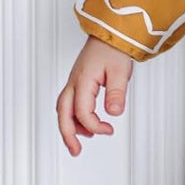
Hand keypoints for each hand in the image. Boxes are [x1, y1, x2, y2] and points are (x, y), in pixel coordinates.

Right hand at [57, 35, 134, 156]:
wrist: (110, 33)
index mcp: (83, 81)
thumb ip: (117, 93)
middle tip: (75, 151)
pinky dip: (73, 116)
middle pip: (63, 113)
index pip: (83, 112)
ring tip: (80, 141)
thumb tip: (114, 113)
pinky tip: (83, 123)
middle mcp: (74, 82)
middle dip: (67, 135)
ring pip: (63, 109)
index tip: (109, 130)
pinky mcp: (77, 81)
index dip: (94, 126)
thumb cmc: (114, 49)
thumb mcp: (121, 72)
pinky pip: (69, 102)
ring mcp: (73, 82)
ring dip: (69, 126)